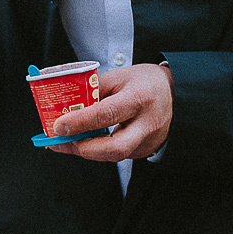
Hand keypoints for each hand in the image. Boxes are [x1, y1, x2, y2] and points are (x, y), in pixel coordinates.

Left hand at [48, 64, 173, 161]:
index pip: (106, 115)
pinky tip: (85, 141)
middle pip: (114, 148)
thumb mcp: (117, 77)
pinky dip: (97, 150)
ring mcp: (148, 140)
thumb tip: (64, 111)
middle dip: (83, 148)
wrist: (173, 92)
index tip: (58, 126)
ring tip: (66, 140)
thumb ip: (92, 93)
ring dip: (85, 150)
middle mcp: (148, 123)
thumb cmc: (143, 82)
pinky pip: (116, 155)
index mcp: (140, 98)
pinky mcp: (145, 150)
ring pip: (113, 156)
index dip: (79, 123)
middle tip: (60, 141)